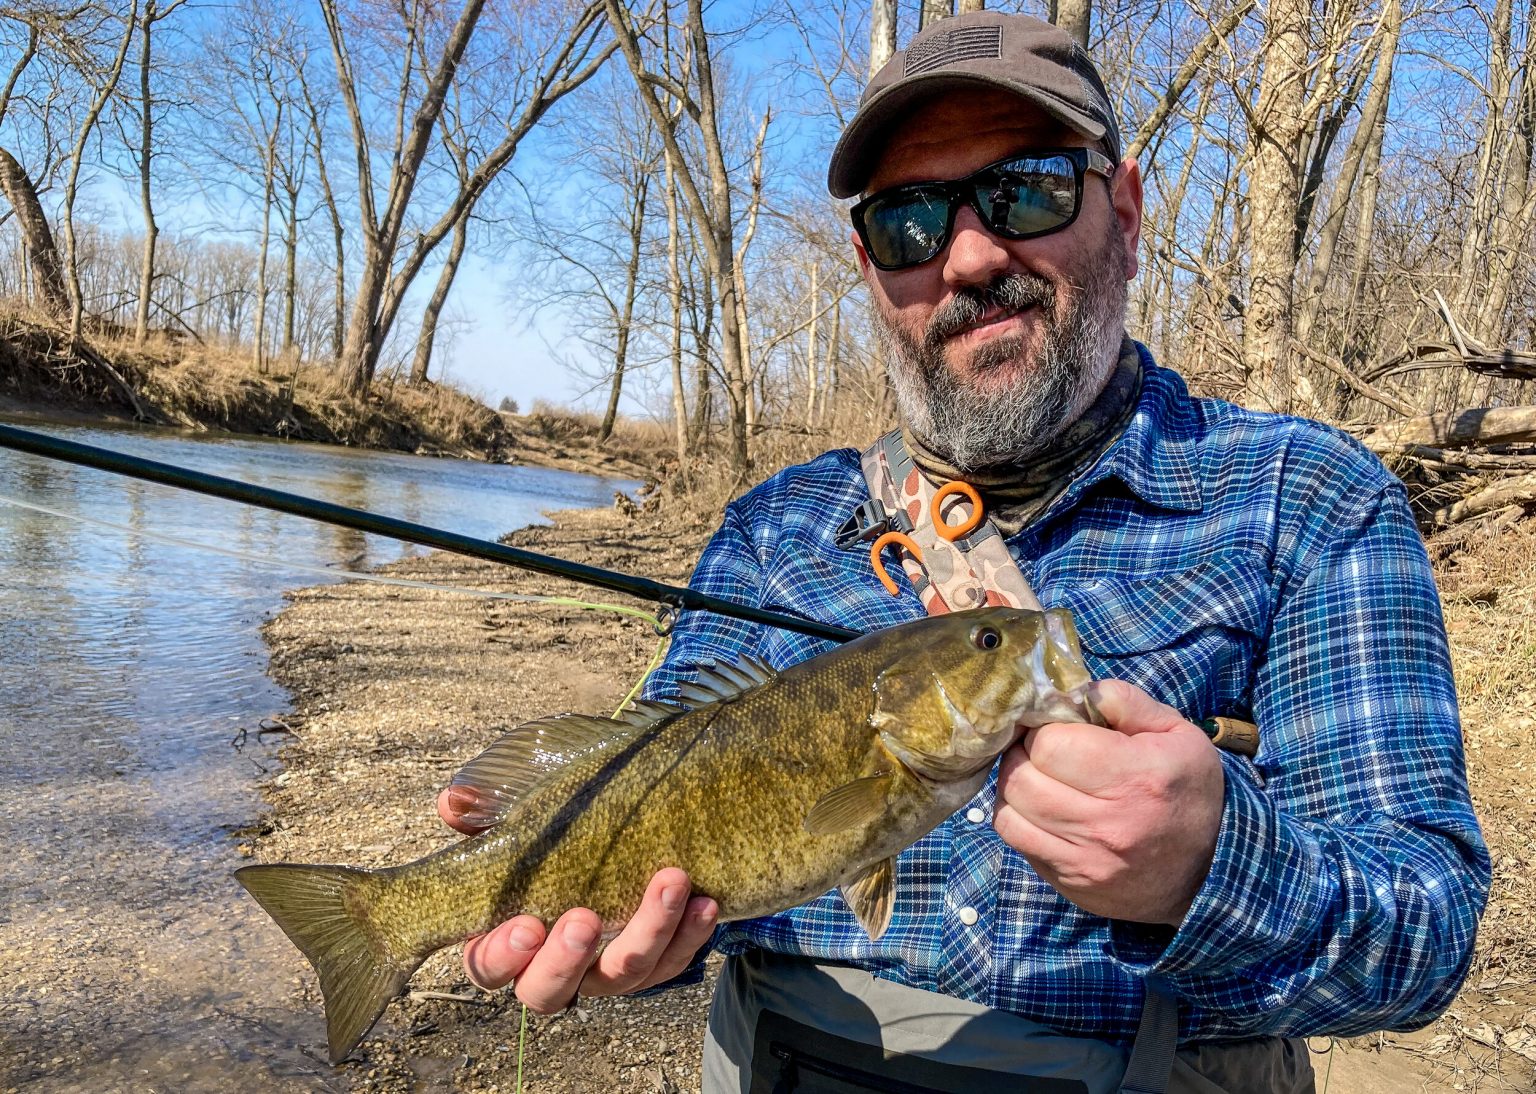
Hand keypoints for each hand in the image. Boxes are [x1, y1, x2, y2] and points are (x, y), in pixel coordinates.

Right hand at [436, 786, 718, 1012]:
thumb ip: (484, 811)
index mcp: (504, 941)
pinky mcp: (656, 961)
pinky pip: (674, 960)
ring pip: (624, 974)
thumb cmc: (553, 831)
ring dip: (647, 932)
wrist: (626, 834)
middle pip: (550, 990)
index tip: (525, 924)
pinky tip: (705, 901)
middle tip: (584, 918)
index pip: (487, 967)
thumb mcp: (518, 814)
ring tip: (669, 883)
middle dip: (567, 959)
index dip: (501, 954)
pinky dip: (691, 933)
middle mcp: (554, 967)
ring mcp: (607, 970)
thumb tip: (453, 800)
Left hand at [994, 679, 1224, 925]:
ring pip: (1008, 811)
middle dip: (1023, 754)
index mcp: (1136, 778)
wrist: (1209, 873)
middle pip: (1021, 778)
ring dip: (1015, 786)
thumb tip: (1074, 690)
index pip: (1049, 745)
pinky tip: (1042, 808)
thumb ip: (1125, 702)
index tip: (1057, 726)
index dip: (1044, 728)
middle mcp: (1107, 824)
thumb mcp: (1177, 734)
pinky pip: (1017, 841)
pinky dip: (1018, 818)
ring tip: (1038, 776)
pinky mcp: (1069, 882)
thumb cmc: (1188, 792)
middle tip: (1041, 749)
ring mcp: (1085, 860)